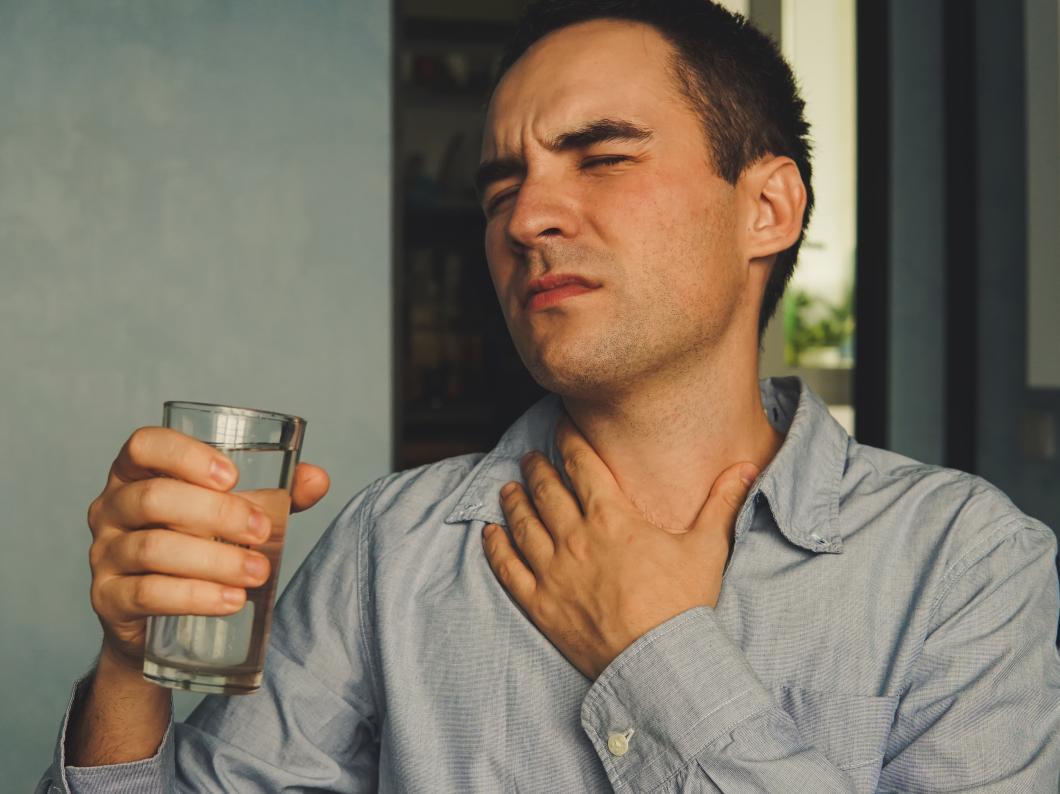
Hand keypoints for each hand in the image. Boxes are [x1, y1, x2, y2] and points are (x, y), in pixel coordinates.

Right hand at [86, 426, 329, 671]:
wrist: (162, 619)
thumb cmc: (200, 545)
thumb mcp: (235, 513)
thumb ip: (277, 494)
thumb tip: (318, 479)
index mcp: (137, 472)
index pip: (145, 445)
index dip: (185, 454)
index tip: (232, 476)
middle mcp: (111, 507)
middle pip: (154, 498)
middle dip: (217, 514)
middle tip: (262, 533)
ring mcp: (104, 554)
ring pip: (153, 548)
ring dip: (214, 560)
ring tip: (258, 573)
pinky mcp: (108, 599)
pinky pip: (147, 594)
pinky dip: (194, 596)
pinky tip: (230, 600)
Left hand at [482, 417, 755, 679]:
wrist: (658, 662)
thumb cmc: (683, 606)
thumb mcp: (707, 547)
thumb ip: (722, 503)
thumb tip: (746, 467)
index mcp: (612, 517)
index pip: (582, 466)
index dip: (568, 441)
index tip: (560, 428)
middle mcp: (575, 537)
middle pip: (546, 490)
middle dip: (537, 467)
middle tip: (531, 456)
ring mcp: (553, 570)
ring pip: (522, 523)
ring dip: (513, 500)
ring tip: (508, 487)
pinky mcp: (540, 603)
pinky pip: (507, 568)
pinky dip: (495, 547)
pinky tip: (489, 533)